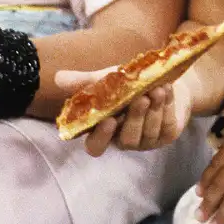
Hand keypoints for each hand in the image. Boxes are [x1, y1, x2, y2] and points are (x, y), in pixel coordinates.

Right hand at [55, 69, 194, 156]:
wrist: (160, 78)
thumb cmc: (127, 84)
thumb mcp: (105, 80)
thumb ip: (83, 82)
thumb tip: (57, 78)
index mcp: (105, 130)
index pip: (96, 146)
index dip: (101, 137)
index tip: (108, 120)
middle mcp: (124, 139)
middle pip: (127, 139)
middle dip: (135, 118)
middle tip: (141, 98)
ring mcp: (146, 140)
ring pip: (148, 132)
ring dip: (154, 110)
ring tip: (157, 89)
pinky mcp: (165, 135)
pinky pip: (166, 126)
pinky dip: (167, 107)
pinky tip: (166, 91)